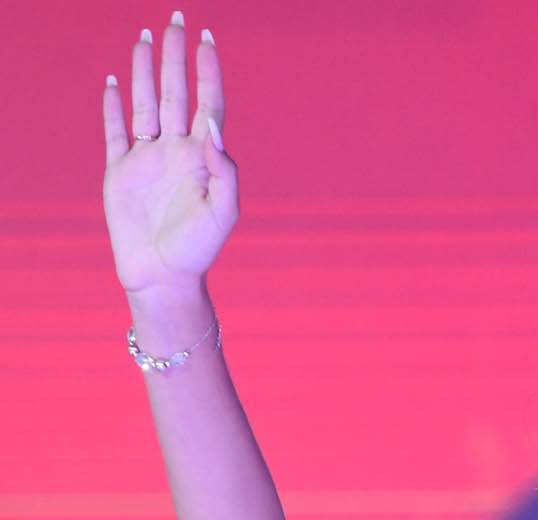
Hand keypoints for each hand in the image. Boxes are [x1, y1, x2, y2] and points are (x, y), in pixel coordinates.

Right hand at [103, 13, 237, 298]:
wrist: (163, 274)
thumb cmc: (199, 248)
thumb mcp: (223, 211)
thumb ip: (224, 169)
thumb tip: (212, 125)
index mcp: (203, 157)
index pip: (208, 103)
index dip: (208, 72)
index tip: (207, 40)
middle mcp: (176, 150)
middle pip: (176, 92)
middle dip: (175, 57)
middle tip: (175, 20)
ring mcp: (147, 159)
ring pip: (145, 103)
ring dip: (144, 71)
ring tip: (145, 38)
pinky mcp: (119, 172)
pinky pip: (115, 131)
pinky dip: (112, 107)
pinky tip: (112, 82)